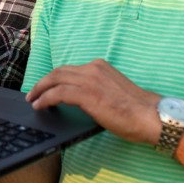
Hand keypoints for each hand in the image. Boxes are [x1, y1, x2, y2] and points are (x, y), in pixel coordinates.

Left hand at [26, 59, 161, 143]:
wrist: (151, 116)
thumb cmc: (136, 109)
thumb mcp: (112, 91)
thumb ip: (96, 88)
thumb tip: (80, 99)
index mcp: (99, 66)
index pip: (69, 69)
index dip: (54, 78)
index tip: (46, 86)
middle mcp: (92, 69)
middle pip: (58, 72)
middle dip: (43, 82)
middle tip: (33, 92)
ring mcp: (89, 80)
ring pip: (54, 80)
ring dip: (40, 90)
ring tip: (32, 100)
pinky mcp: (86, 94)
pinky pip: (57, 93)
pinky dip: (45, 99)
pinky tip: (40, 106)